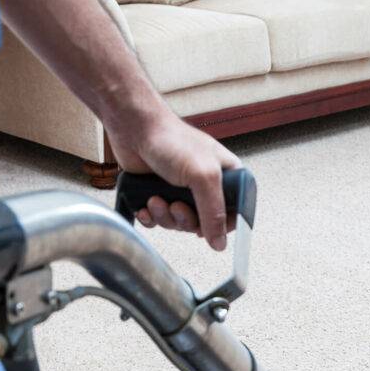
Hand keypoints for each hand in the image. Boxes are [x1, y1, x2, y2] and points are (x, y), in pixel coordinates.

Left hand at [110, 112, 239, 250]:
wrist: (134, 129)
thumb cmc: (171, 140)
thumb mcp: (203, 175)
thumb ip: (214, 211)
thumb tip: (220, 242)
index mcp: (226, 176)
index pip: (235, 213)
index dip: (222, 225)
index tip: (208, 227)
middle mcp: (206, 185)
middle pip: (204, 223)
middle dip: (186, 219)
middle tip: (176, 206)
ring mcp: (182, 191)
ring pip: (179, 223)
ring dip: (166, 216)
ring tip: (156, 199)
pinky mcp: (160, 195)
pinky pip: (159, 220)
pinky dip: (151, 216)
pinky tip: (146, 204)